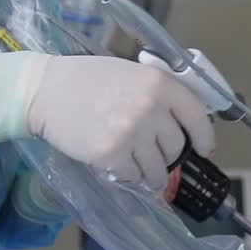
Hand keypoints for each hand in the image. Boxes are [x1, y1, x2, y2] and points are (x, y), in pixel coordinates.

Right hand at [25, 56, 214, 187]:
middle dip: (170, 157)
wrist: (46, 91)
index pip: (196, 116)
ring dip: (152, 175)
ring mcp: (132, 133)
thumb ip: (158, 94)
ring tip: (144, 173)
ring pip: (157, 168)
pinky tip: (119, 166)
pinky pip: (132, 175)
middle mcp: (150, 108)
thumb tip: (182, 122)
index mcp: (159, 84)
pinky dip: (129, 175)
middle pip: (176, 147)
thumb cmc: (86, 79)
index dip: (204, 137)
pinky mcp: (111, 154)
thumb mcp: (130, 74)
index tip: (205, 149)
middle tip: (159, 159)